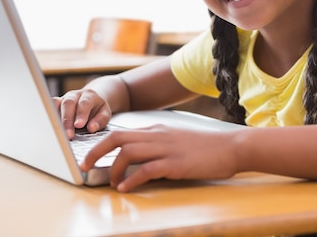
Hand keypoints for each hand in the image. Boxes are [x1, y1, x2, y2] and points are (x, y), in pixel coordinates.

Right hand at [53, 89, 111, 138]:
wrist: (91, 99)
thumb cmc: (97, 108)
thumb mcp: (105, 113)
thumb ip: (100, 120)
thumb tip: (92, 128)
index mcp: (89, 95)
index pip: (84, 103)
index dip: (81, 114)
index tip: (78, 125)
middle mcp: (75, 95)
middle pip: (68, 104)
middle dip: (67, 120)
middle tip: (68, 134)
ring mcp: (64, 98)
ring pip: (56, 104)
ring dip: (56, 119)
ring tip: (58, 133)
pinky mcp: (56, 103)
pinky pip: (49, 107)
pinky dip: (50, 118)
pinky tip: (51, 128)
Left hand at [81, 125, 238, 191]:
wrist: (231, 147)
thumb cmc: (206, 147)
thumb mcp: (177, 140)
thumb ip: (158, 145)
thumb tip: (138, 159)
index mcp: (156, 129)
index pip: (121, 132)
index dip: (101, 143)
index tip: (90, 156)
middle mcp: (157, 135)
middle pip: (117, 138)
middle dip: (96, 151)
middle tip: (84, 166)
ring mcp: (166, 148)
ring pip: (128, 152)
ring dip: (113, 168)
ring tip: (111, 182)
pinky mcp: (175, 163)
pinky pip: (146, 169)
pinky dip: (131, 179)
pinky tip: (126, 187)